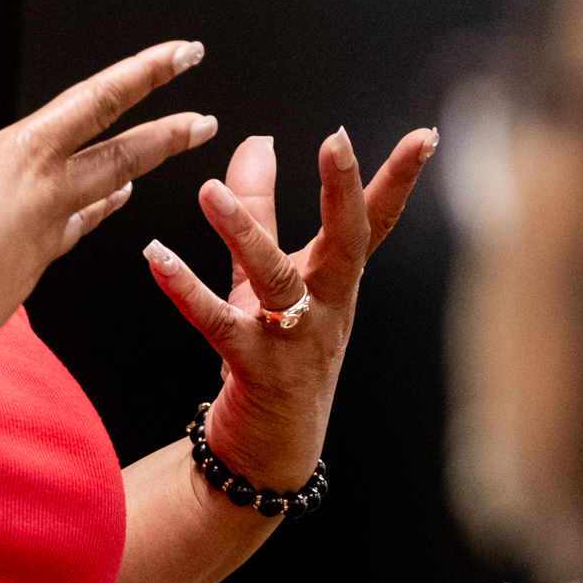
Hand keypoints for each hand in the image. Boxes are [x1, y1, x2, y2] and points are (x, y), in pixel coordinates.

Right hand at [0, 0, 216, 363]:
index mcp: (27, 155)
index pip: (101, 99)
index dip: (148, 71)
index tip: (187, 54)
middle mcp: (49, 194)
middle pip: (125, 153)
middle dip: (170, 133)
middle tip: (205, 122)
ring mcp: (45, 235)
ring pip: (102, 195)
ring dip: (132, 174)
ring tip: (151, 168)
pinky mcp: (31, 269)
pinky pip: (72, 233)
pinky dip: (89, 216)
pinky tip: (89, 215)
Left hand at [142, 126, 436, 488]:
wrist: (268, 448)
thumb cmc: (273, 352)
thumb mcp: (270, 275)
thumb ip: (263, 205)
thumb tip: (259, 138)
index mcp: (335, 279)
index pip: (375, 220)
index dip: (400, 178)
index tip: (426, 134)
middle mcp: (326, 306)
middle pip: (346, 243)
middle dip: (344, 191)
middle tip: (337, 141)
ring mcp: (295, 340)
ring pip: (275, 279)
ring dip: (243, 232)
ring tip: (208, 191)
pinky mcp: (255, 368)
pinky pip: (218, 323)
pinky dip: (185, 290)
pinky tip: (156, 257)